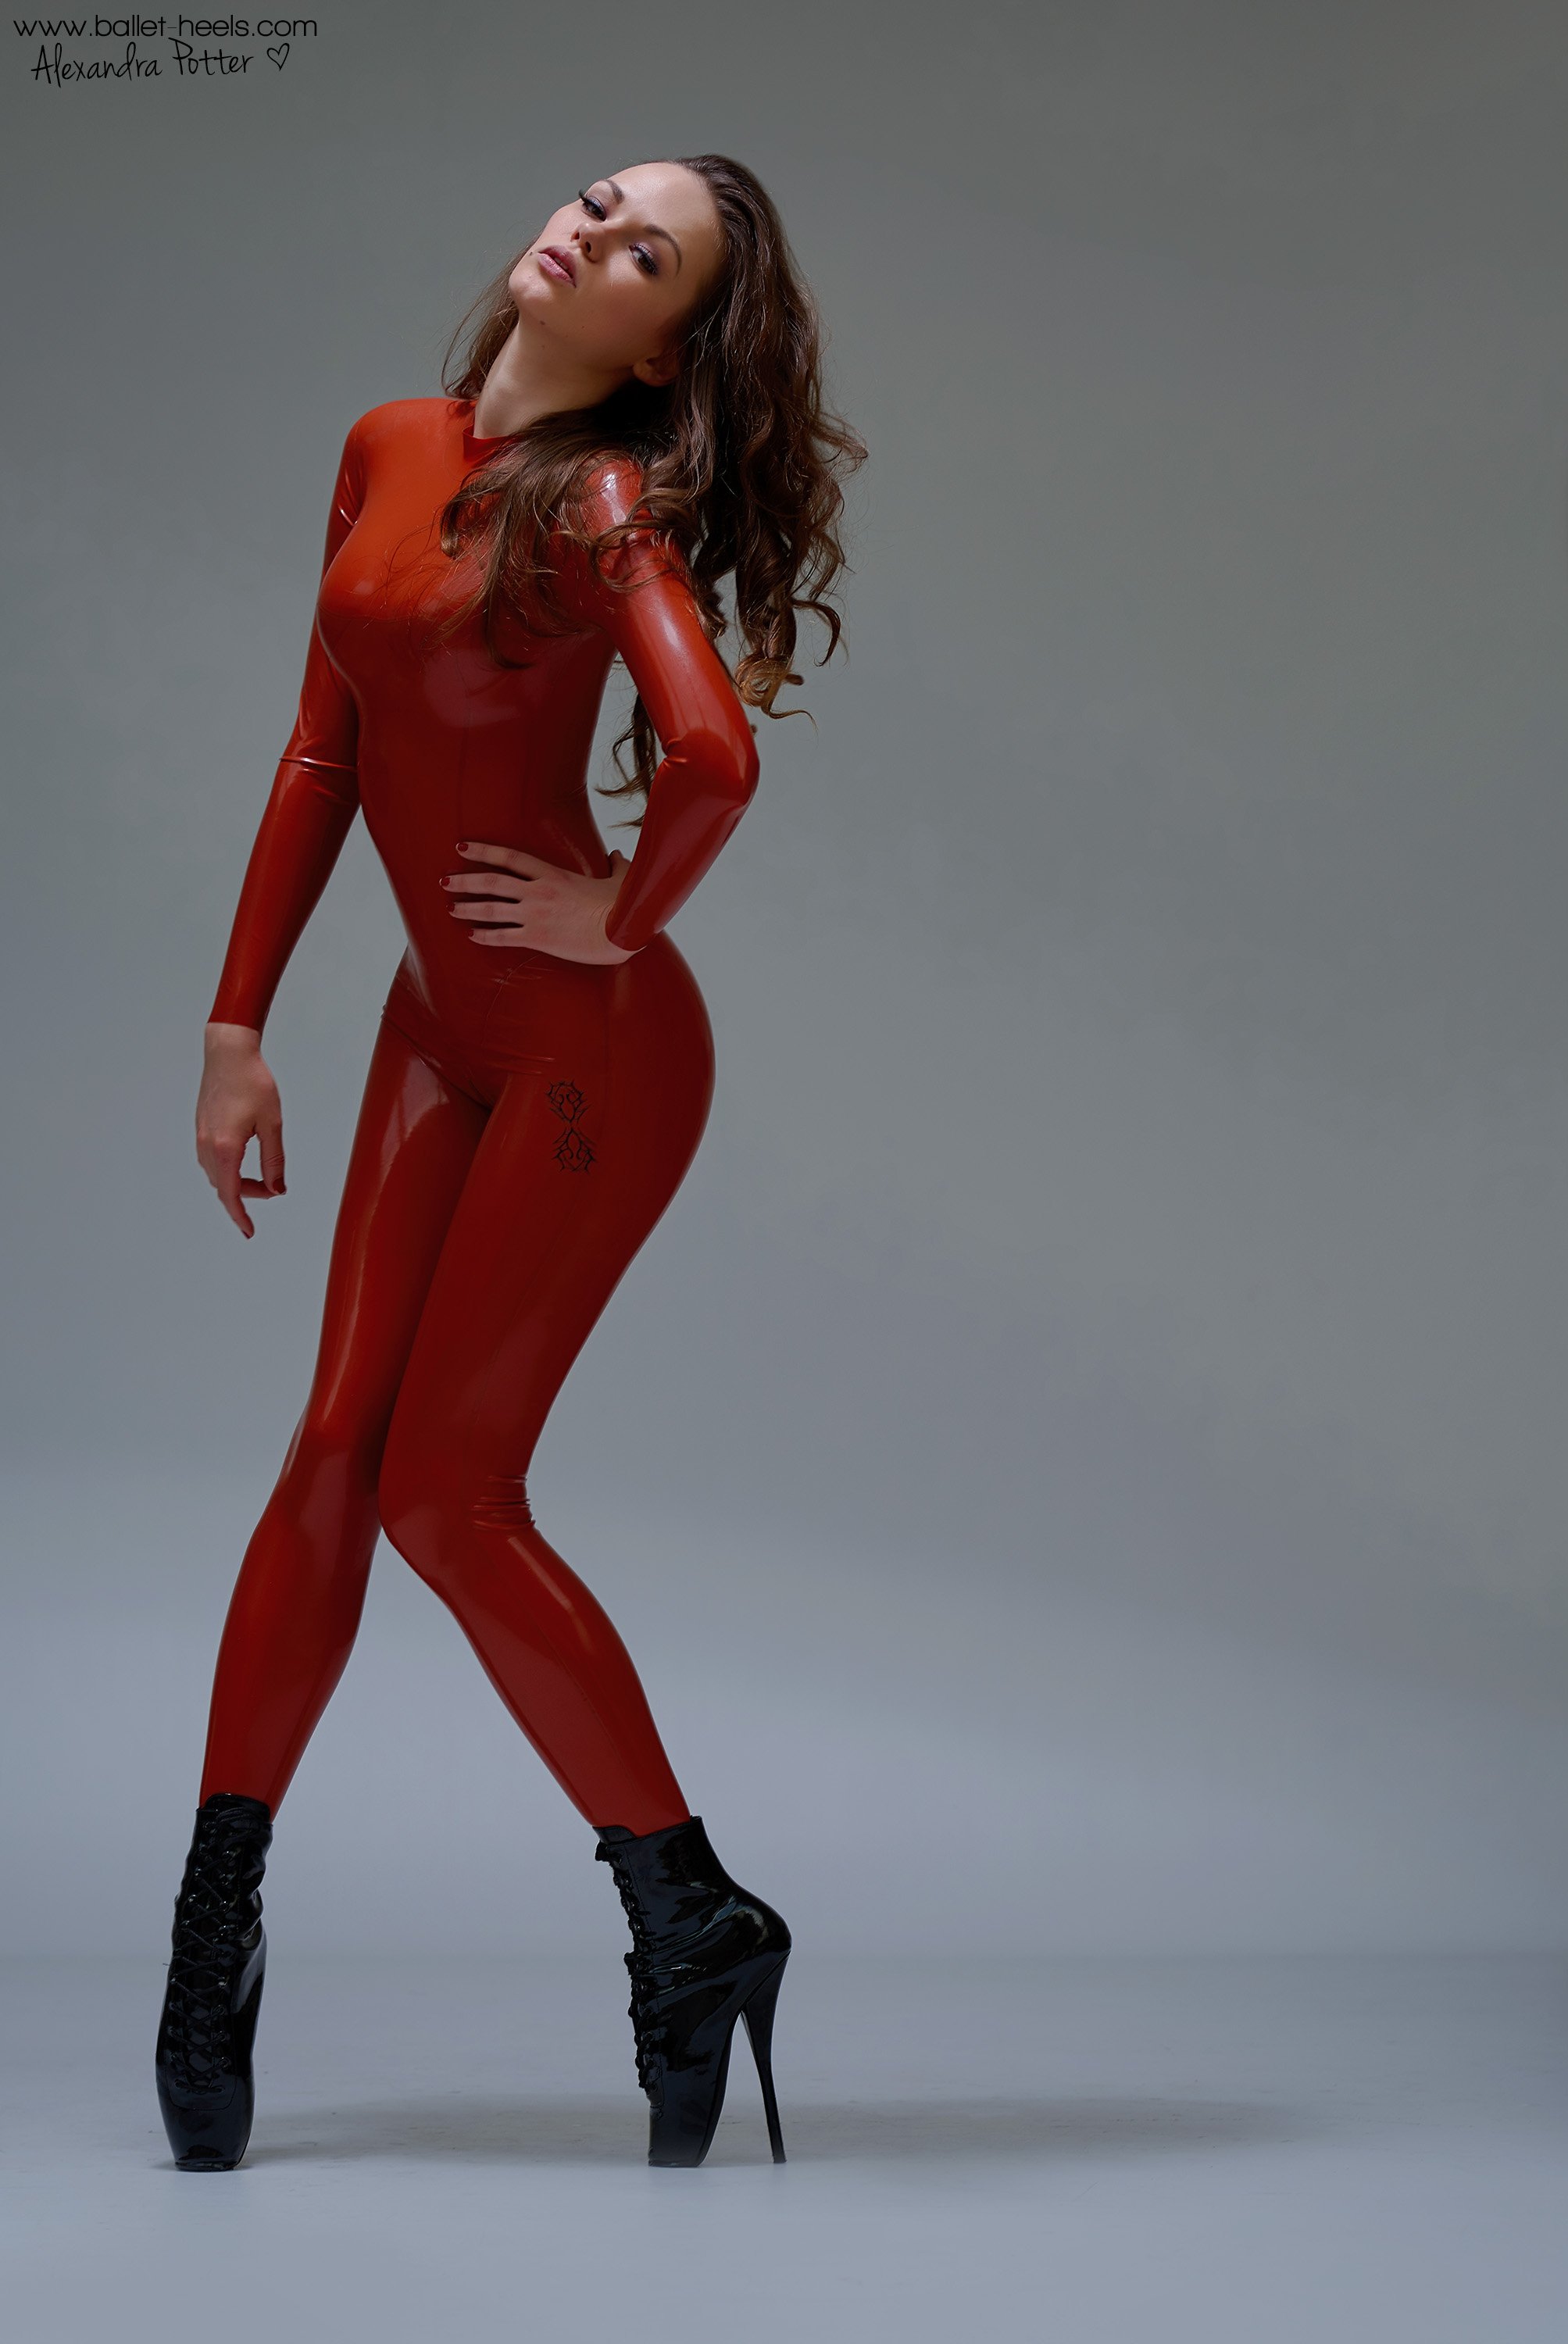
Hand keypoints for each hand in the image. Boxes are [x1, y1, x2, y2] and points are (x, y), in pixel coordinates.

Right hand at [196, 1023, 284, 1239]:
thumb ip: (274, 1160)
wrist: (228, 1052)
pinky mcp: (200, 1128)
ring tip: (262, 1178)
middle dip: (247, 1197)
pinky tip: (243, 1162)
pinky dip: (227, 1170)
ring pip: (216, 1175)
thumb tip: (277, 1189)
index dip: (240, 1217)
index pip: (232, 1194)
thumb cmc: (253, 1082)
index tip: (249, 1232)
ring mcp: (200, 1136)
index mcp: (225, 1147)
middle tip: (274, 1189)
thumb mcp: (272, 1124)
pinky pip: (211, 1161)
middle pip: (224, 1187)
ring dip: (237, 1183)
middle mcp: (207, 1145)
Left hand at [441, 842, 635, 964]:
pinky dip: (485, 936)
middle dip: (464, 880)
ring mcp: (535, 915)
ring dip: (467, 908)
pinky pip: (503, 937)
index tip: (462, 847)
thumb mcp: (619, 878)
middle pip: (491, 881)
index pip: (509, 856)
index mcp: (552, 873)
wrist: (621, 932)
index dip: (483, 850)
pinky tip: (472, 935)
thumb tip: (617, 855)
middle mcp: (537, 891)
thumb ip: (615, 864)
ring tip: (451, 908)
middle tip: (444, 880)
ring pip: (491, 909)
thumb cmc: (622, 906)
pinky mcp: (538, 938)